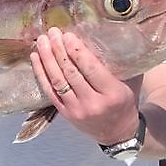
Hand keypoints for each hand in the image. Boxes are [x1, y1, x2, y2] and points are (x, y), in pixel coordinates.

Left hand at [30, 27, 140, 145]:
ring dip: (47, 59)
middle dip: (60, 50)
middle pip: (71, 73)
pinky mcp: (65, 114)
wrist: (118, 133)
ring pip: (58, 81)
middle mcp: (93, 103)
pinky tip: (35, 58)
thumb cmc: (125, 102)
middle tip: (53, 32)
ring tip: (42, 41)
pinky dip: (41, 73)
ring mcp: (77, 110)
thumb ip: (119, 63)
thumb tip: (105, 34)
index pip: (92, 69)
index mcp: (112, 94)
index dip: (77, 51)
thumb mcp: (130, 83)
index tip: (68, 35)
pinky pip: (50, 91)